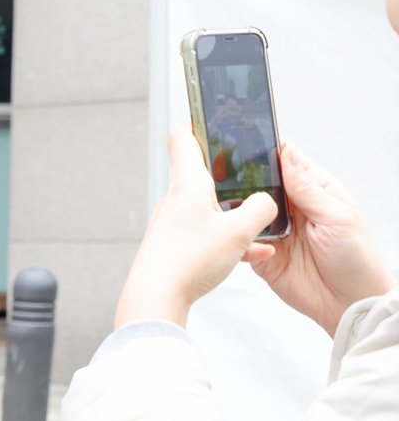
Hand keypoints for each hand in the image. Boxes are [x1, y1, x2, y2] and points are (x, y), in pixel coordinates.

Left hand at [115, 132, 282, 329]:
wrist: (154, 301)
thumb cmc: (188, 262)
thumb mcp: (239, 231)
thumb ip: (261, 208)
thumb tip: (265, 201)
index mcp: (187, 184)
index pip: (184, 138)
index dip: (200, 124)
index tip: (216, 119)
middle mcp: (175, 201)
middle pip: (201, 174)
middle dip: (230, 174)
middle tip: (252, 174)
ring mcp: (171, 225)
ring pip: (209, 209)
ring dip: (234, 213)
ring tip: (259, 224)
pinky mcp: (172, 248)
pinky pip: (206, 236)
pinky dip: (229, 240)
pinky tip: (252, 254)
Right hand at [243, 142, 392, 334]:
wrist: (349, 303)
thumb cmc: (356, 257)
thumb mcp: (336, 216)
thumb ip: (307, 188)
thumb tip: (288, 152)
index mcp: (313, 191)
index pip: (285, 163)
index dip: (266, 152)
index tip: (244, 142)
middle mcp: (291, 209)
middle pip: (259, 185)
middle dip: (242, 180)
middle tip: (223, 176)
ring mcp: (274, 232)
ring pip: (245, 213)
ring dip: (235, 211)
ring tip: (225, 208)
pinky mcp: (261, 255)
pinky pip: (240, 243)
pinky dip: (236, 241)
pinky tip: (238, 239)